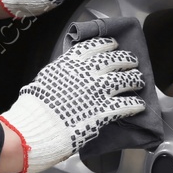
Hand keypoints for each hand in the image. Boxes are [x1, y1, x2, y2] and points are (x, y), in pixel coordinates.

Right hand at [0, 37, 144, 172]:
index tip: (113, 44)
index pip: (94, 46)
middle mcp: (86, 74)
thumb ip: (61, 72)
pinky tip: (139, 105)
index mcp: (70, 64)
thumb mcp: (45, 79)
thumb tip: (66, 71)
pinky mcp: (102, 112)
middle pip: (114, 60)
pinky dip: (134, 104)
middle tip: (132, 60)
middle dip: (126, 59)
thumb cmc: (34, 108)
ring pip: (124, 80)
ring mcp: (96, 93)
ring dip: (134, 79)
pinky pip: (125, 105)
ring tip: (139, 81)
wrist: (33, 128)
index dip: (107, 44)